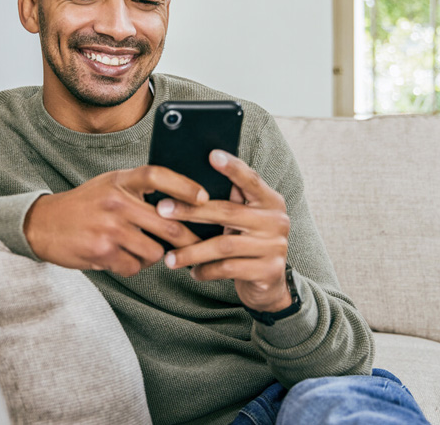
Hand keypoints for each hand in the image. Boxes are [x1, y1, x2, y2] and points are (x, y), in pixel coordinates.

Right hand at [23, 166, 207, 276]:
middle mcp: (116, 201)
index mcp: (120, 180)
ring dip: (154, 256)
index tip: (204, 198)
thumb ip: (139, 189)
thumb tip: (181, 202)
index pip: (157, 175)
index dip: (184, 186)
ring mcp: (109, 227)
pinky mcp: (102, 251)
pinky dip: (132, 266)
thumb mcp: (110, 184)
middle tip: (198, 246)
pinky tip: (119, 257)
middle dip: (188, 239)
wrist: (43, 224)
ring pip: (154, 251)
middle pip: (168, 222)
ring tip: (140, 249)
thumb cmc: (85, 205)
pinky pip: (134, 266)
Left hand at [158, 150, 291, 312]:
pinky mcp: (269, 271)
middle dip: (190, 211)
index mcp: (270, 201)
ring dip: (192, 251)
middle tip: (162, 210)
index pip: (251, 179)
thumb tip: (186, 182)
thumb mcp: (242, 220)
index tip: (212, 155)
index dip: (232, 167)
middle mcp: (276, 220)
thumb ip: (229, 202)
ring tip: (169, 257)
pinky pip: (229, 269)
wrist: (269, 284)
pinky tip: (193, 271)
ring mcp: (275, 246)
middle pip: (228, 212)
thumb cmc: (246, 243)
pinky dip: (206, 270)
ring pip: (224, 245)